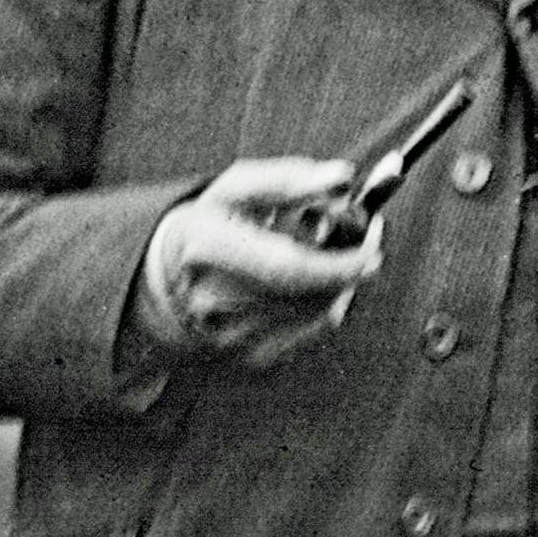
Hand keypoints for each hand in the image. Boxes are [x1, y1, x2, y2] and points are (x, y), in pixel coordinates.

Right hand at [137, 157, 382, 368]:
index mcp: (207, 248)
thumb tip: (341, 177)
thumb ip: (290, 178)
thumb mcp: (238, 189)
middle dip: (349, 262)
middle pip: (312, 290)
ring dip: (339, 279)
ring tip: (316, 255)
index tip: (373, 241)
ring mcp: (231, 338)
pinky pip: (315, 328)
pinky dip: (326, 300)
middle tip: (358, 235)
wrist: (164, 283)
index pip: (288, 267)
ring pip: (321, 309)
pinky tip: (306, 284)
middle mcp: (214, 301)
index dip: (340, 260)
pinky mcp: (251, 359)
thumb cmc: (211, 226)